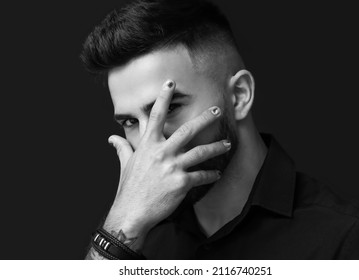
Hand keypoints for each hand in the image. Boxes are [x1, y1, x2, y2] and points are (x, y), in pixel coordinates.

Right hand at [103, 80, 230, 237]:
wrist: (131, 213)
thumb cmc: (129, 188)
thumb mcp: (125, 164)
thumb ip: (122, 148)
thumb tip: (111, 138)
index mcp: (148, 145)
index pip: (156, 116)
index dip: (163, 97)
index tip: (170, 82)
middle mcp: (161, 152)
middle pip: (187, 130)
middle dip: (205, 118)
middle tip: (217, 110)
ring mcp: (172, 167)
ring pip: (201, 152)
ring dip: (216, 147)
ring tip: (227, 144)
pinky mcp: (181, 182)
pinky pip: (201, 175)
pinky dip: (211, 175)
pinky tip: (217, 174)